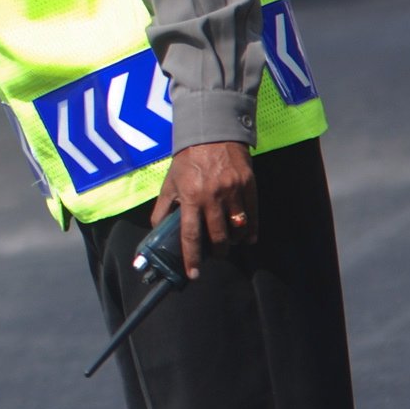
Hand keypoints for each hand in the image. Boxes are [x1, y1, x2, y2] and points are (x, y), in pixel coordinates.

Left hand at [152, 141, 256, 278]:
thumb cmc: (188, 161)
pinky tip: (248, 237)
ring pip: (237, 228)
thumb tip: (156, 231)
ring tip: (229, 243)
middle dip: (217, 251)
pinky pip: (253, 215)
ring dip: (233, 241)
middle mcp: (212, 196)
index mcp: (190, 197)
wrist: (212, 134)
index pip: (190, 234)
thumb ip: (163, 207)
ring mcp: (233, 191)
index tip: (193, 274)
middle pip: (218, 236)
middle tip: (216, 254)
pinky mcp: (248, 185)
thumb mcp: (170, 182)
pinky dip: (251, 230)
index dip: (191, 257)